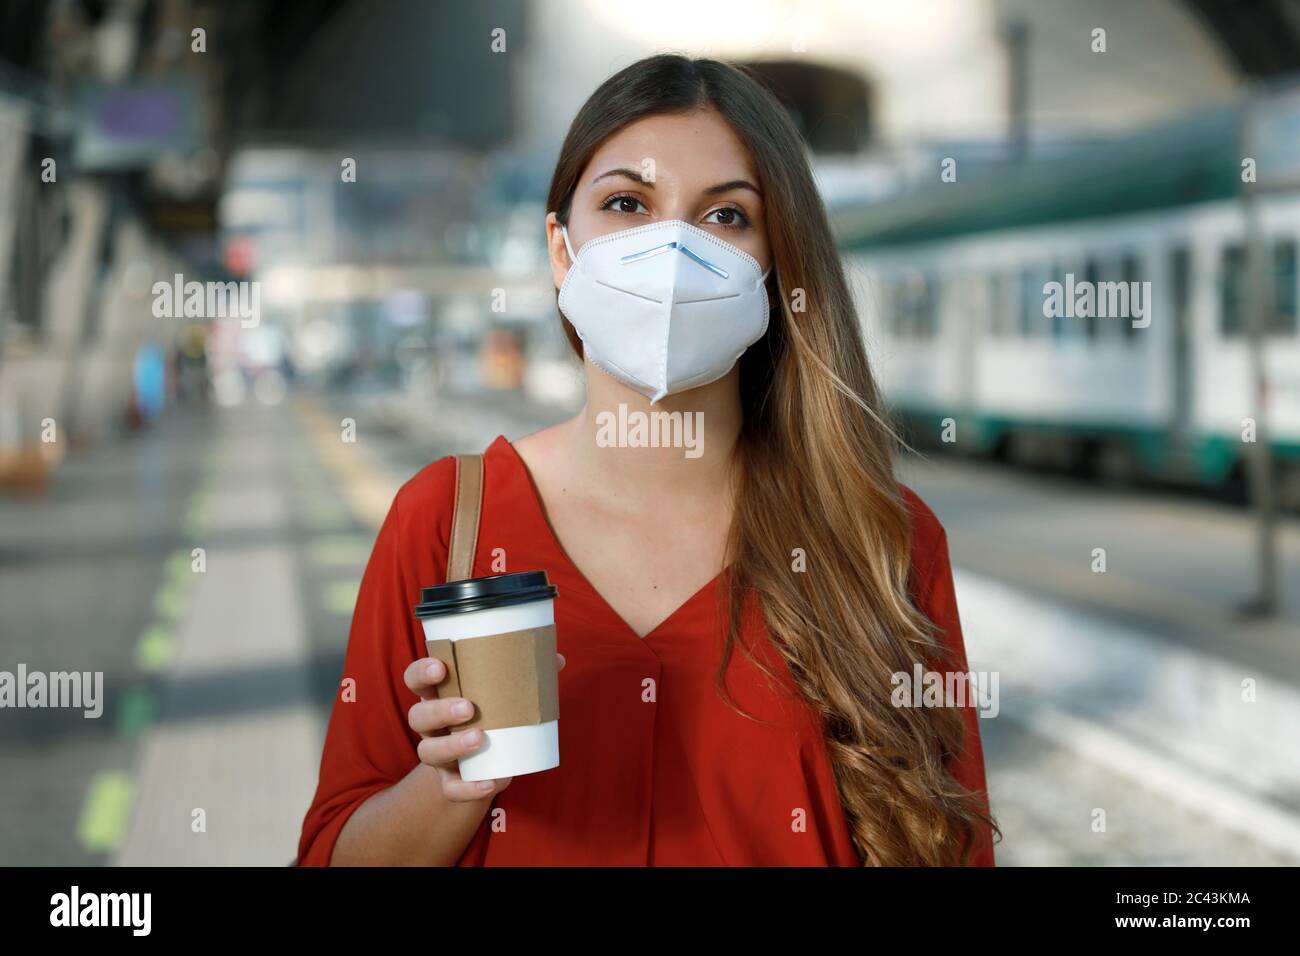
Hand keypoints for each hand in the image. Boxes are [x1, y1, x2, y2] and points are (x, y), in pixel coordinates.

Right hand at [403, 652, 566, 801]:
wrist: (486, 762)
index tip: (441, 667)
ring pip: (428, 751)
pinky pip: (451, 788)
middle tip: (468, 708)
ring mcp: (438, 753)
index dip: (421, 672)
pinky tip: (490, 782)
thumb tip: (557, 660)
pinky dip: (468, 788)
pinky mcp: (450, 780)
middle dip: (439, 710)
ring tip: (479, 739)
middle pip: (418, 716)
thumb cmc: (493, 714)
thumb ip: (526, 674)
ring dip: (451, 746)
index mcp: (440, 694)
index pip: (415, 679)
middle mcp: (431, 724)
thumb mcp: (503, 694)